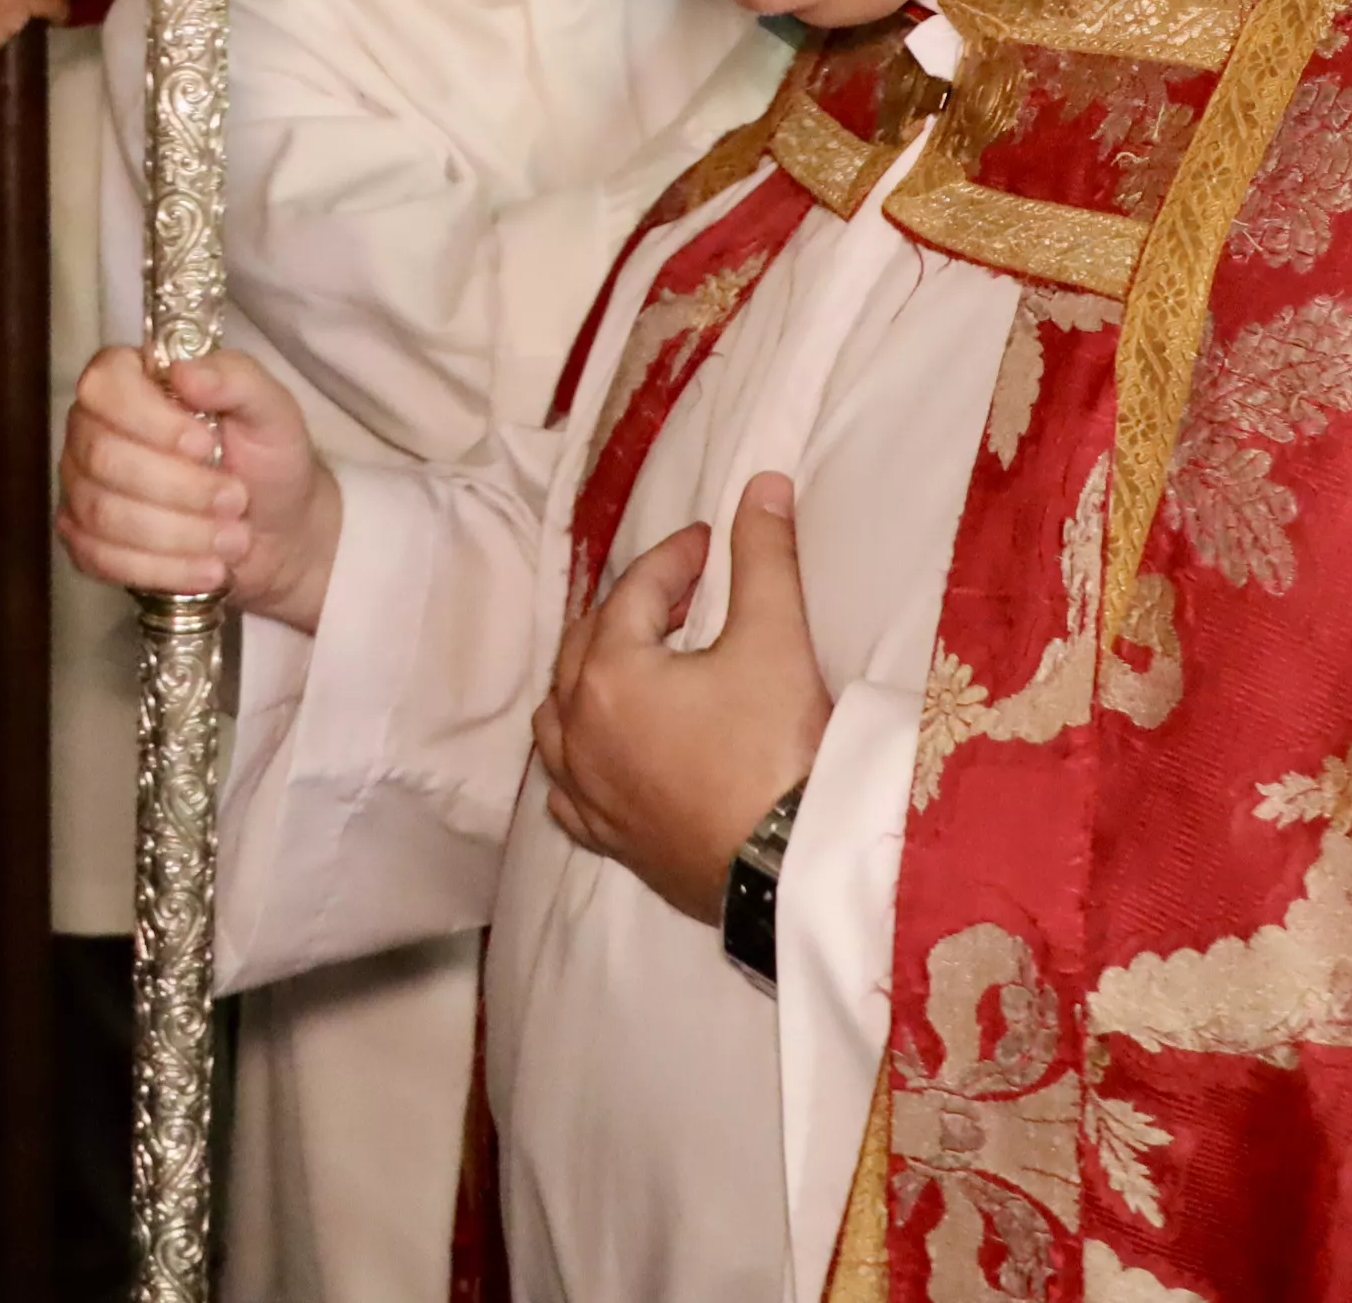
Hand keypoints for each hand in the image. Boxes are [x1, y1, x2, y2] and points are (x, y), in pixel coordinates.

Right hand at [53, 346, 340, 629]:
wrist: (278, 532)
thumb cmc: (267, 461)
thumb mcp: (270, 411)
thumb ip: (236, 380)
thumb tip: (185, 373)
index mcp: (131, 380)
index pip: (105, 385)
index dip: (149, 419)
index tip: (204, 444)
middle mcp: (93, 428)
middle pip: (104, 456)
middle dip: (179, 488)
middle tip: (235, 500)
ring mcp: (82, 486)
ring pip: (103, 513)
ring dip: (177, 534)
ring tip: (233, 539)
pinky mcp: (85, 541)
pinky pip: (99, 558)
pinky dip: (161, 569)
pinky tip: (205, 568)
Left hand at [531, 474, 833, 924]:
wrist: (790, 868)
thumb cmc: (779, 749)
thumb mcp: (774, 641)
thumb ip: (763, 557)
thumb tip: (762, 483)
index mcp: (609, 673)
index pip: (636, 592)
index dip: (676, 558)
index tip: (713, 542)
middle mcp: (578, 729)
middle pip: (587, 645)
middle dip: (631, 610)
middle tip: (685, 594)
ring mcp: (586, 790)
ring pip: (561, 715)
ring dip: (591, 676)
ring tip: (640, 660)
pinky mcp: (607, 837)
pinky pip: (568, 787)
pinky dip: (578, 755)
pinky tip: (603, 751)